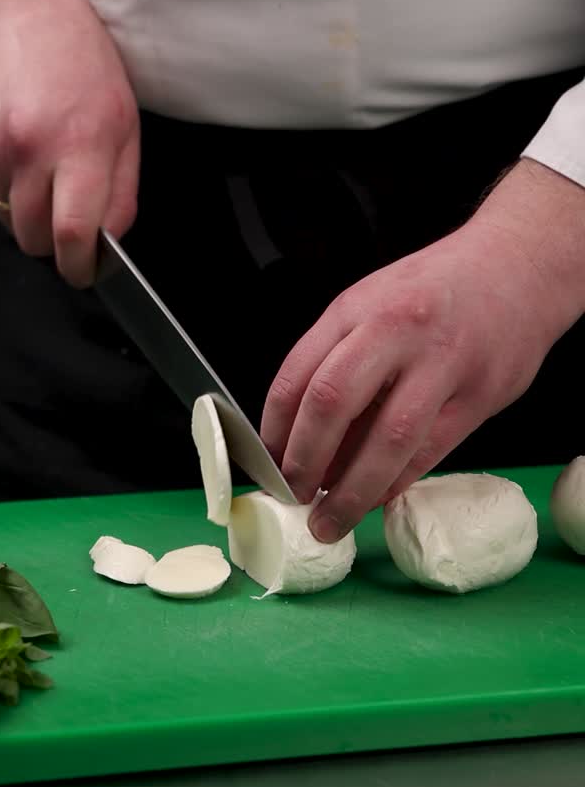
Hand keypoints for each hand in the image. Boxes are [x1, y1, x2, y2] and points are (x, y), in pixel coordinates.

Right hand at [0, 0, 139, 286]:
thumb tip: (112, 237)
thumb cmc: (79, 57)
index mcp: (82, 145)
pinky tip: (26, 157)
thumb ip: (122, 187)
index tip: (86, 271)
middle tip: (71, 228)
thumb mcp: (125, 121)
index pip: (73, 234)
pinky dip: (10, 192)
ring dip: (32, 219)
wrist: (15, 10)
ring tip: (49, 180)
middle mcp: (34, 152)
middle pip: (36, 240)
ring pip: (11, 222)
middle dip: (56, 246)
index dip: (80, 266)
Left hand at [261, 211, 559, 541]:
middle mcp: (394, 331)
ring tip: (330, 520)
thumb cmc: (436, 289)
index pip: (297, 376)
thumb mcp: (373, 303)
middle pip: (332, 404)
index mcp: (356, 309)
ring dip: (351, 491)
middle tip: (293, 496)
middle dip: (305, 462)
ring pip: (386, 440)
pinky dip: (395, 483)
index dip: (274, 431)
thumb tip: (302, 436)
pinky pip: (428, 452)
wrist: (518, 266)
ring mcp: (440, 363)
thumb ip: (338, 358)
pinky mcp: (478, 396)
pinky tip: (376, 498)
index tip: (267, 465)